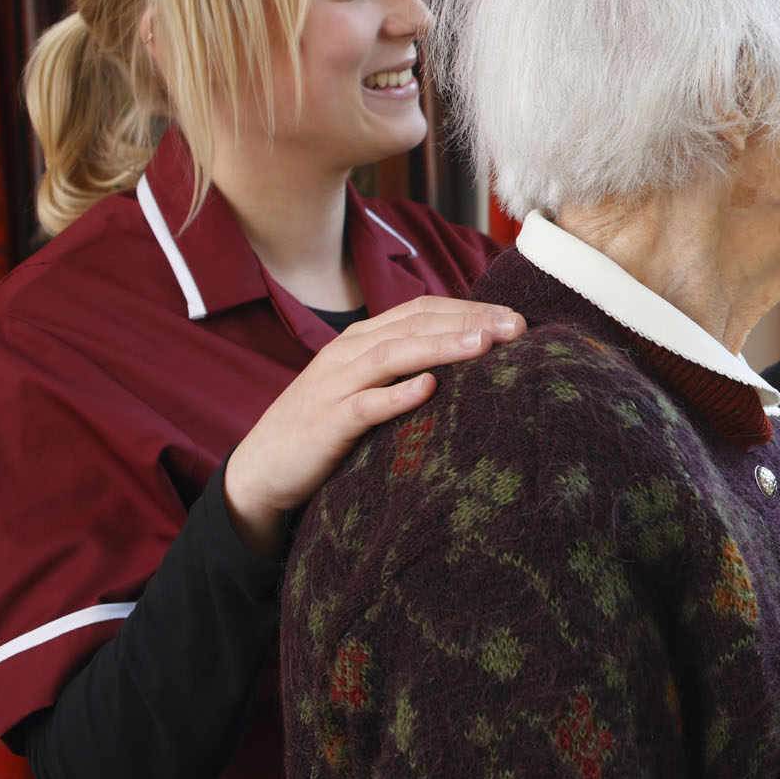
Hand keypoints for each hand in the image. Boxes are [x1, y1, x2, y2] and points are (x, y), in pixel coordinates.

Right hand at [222, 296, 525, 558]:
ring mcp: (335, 385)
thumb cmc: (327, 426)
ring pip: (393, 355)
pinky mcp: (327, 423)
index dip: (469, 309)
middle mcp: (349, 353)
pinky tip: (429, 389)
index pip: (422, 311)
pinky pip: (365, 405)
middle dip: (468, 322)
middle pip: (415, 325)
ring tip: (483, 344)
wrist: (263, 469)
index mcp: (362, 339)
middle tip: (516, 327)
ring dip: (440, 347)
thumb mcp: (366, 386)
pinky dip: (397, 395)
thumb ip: (406, 367)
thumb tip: (470, 357)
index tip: (515, 318)